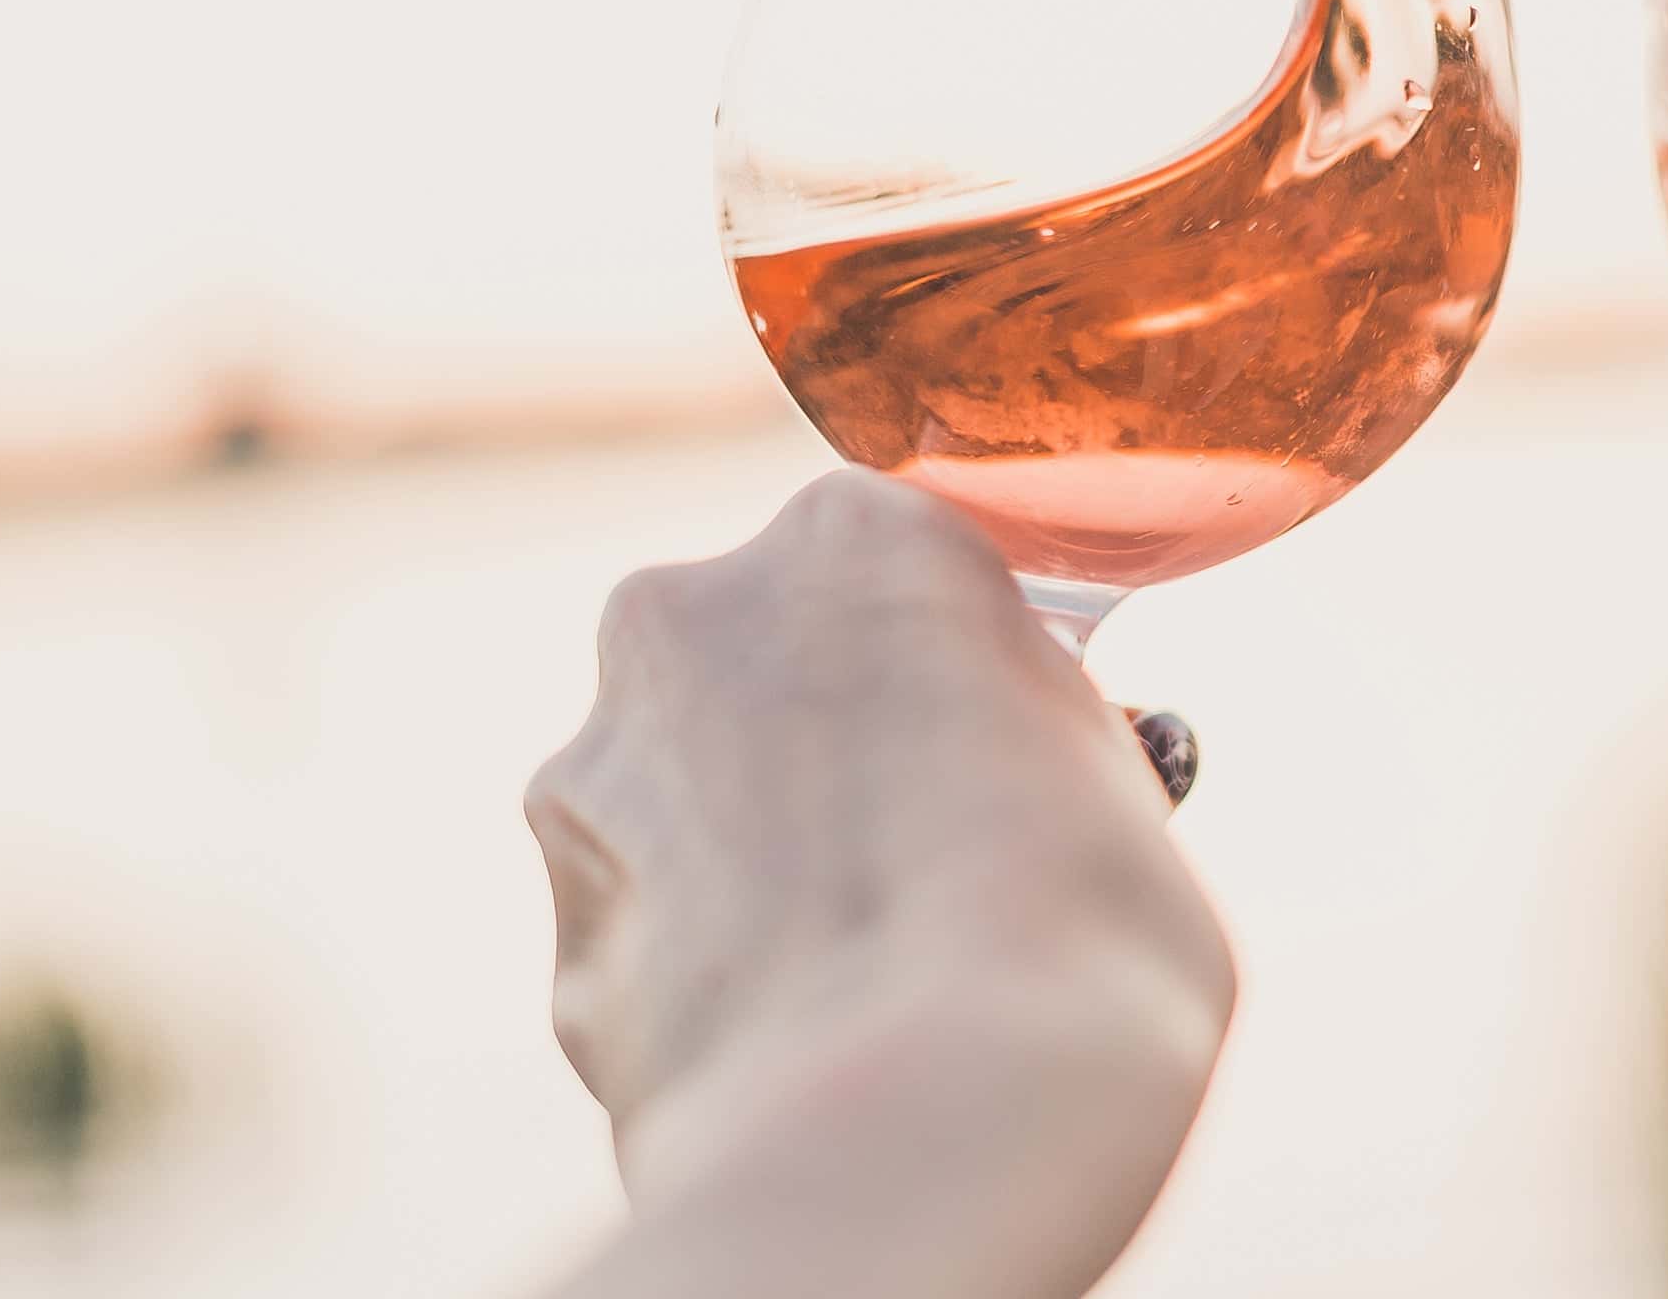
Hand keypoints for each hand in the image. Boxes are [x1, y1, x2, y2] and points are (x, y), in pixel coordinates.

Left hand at [525, 469, 1233, 1298]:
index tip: (1007, 751)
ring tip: (879, 980)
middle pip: (779, 668)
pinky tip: (808, 1048)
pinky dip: (721, 987)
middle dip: (837, 751)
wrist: (924, 1131)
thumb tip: (992, 783)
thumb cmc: (1076, 937)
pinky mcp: (560, 937)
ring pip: (697, 802)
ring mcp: (599, 774)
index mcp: (858, 536)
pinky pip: (661, 944)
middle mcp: (694, 616)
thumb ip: (1021, 733)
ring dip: (767, 870)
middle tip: (945, 864)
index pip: (911, 574)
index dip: (962, 674)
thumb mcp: (1108, 774)